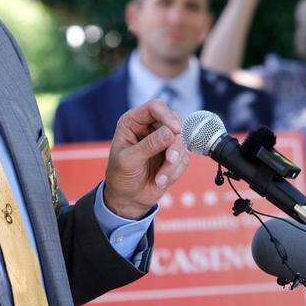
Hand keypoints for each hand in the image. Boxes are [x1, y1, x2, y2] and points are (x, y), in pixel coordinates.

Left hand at [102, 99, 188, 218]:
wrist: (128, 198)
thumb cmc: (121, 176)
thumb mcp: (129, 160)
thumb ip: (149, 145)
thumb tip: (171, 132)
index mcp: (134, 121)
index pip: (155, 107)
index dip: (167, 115)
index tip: (175, 130)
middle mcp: (151, 127)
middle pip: (174, 122)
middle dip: (174, 143)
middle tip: (170, 159)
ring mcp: (164, 141)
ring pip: (182, 141)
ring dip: (174, 162)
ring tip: (160, 178)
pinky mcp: (174, 155)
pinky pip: (185, 158)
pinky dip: (175, 171)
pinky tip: (160, 180)